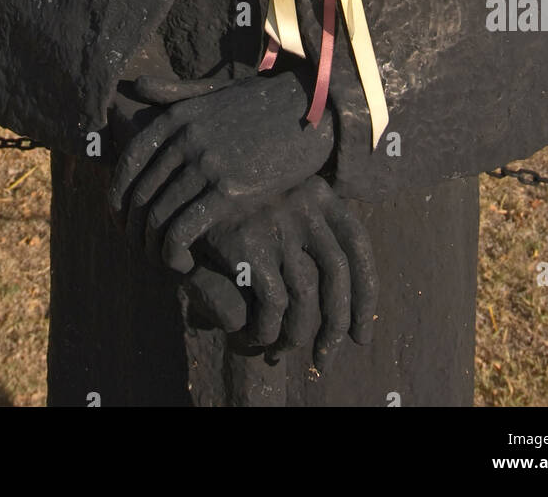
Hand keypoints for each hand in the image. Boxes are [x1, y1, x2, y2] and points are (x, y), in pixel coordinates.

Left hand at [109, 71, 333, 272]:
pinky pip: (184, 228)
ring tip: (158, 259)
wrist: (312, 110)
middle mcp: (185, 139)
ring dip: (151, 244)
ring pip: (158, 215)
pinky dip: (173, 250)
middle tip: (137, 247)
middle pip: (139, 193)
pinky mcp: (229, 190)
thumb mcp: (215, 92)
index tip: (120, 217)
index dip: (117, 194)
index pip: (129, 161)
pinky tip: (181, 262)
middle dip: (132, 227)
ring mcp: (207, 164)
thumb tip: (136, 85)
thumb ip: (175, 92)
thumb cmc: (264, 101)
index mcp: (178, 116)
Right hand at [185, 176, 376, 369]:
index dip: (366, 297)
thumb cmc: (238, 208)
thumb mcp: (280, 206)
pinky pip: (273, 304)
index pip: (358, 248)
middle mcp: (304, 203)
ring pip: (306, 297)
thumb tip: (348, 314)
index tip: (361, 335)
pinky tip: (255, 337)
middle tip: (326, 359)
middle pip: (339, 275)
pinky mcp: (248, 244)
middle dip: (336, 327)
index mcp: (319, 193)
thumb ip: (312, 238)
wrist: (181, 188)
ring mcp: (277, 223)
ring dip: (297, 334)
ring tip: (282, 348)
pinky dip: (267, 329)